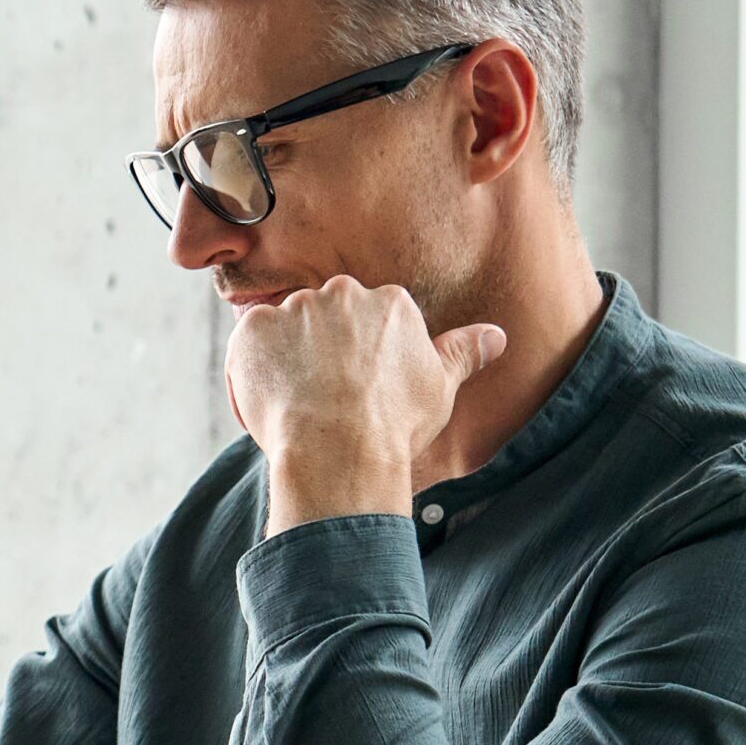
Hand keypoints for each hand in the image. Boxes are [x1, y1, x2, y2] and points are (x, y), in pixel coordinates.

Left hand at [225, 275, 505, 531]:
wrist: (340, 451)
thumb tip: (496, 335)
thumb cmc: (393, 424)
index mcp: (389, 302)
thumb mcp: (440, 387)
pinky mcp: (255, 327)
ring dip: (286, 358)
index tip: (357, 387)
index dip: (359, 358)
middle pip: (325, 317)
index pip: (368, 320)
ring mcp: (296, 308)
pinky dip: (254, 367)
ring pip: (285, 328)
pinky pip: (249, 342)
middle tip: (325, 396)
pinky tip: (273, 398)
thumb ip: (463, 352)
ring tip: (298, 402)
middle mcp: (341, 293)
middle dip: (322, 350)